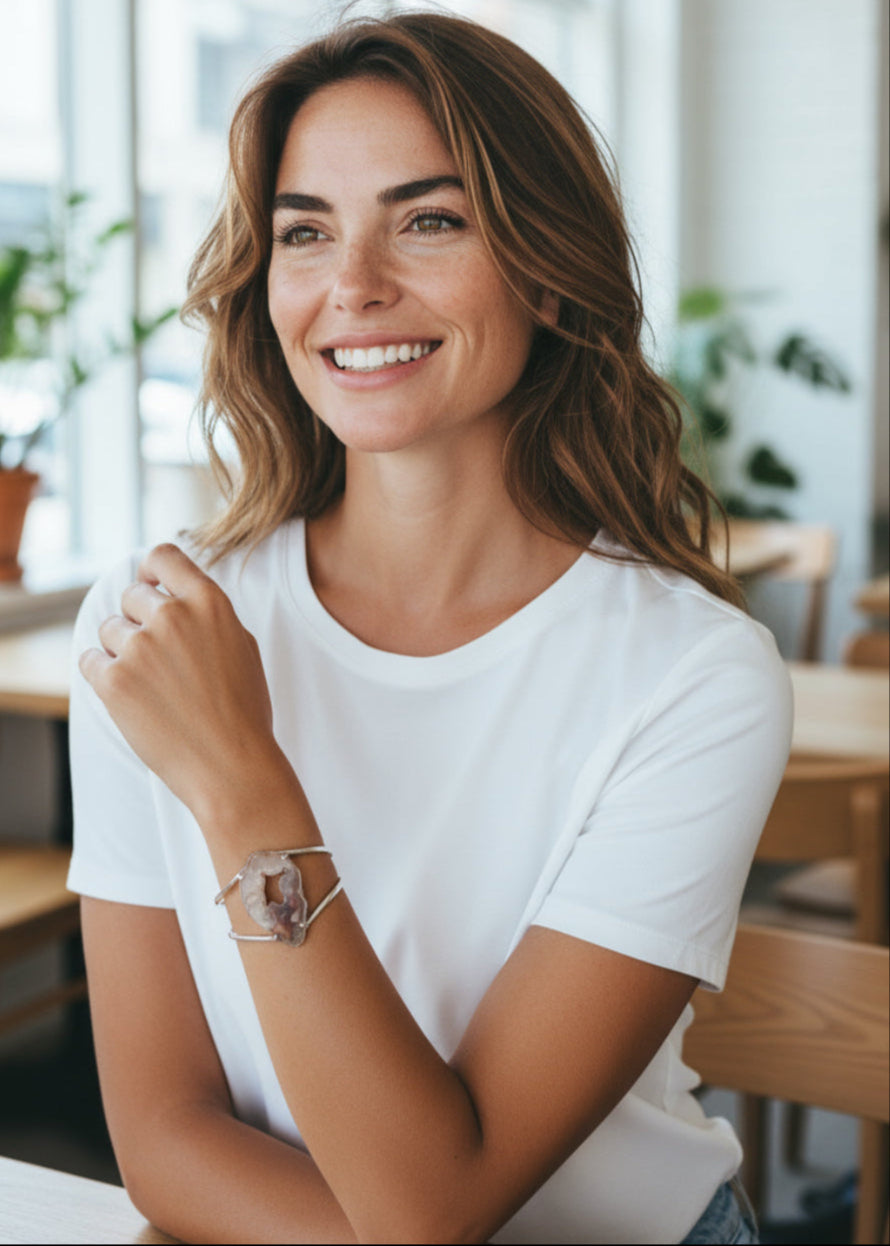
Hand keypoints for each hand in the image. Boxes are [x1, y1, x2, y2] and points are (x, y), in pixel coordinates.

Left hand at [80, 543, 283, 822]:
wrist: (232, 766)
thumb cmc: (243, 712)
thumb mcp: (242, 645)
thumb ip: (207, 612)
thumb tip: (173, 591)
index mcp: (210, 602)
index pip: (163, 556)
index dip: (151, 571)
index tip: (151, 587)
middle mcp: (173, 616)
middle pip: (132, 595)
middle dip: (139, 620)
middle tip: (160, 659)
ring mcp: (141, 647)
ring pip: (110, 629)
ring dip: (121, 650)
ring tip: (151, 685)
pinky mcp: (115, 680)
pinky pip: (91, 660)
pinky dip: (104, 675)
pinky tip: (130, 696)